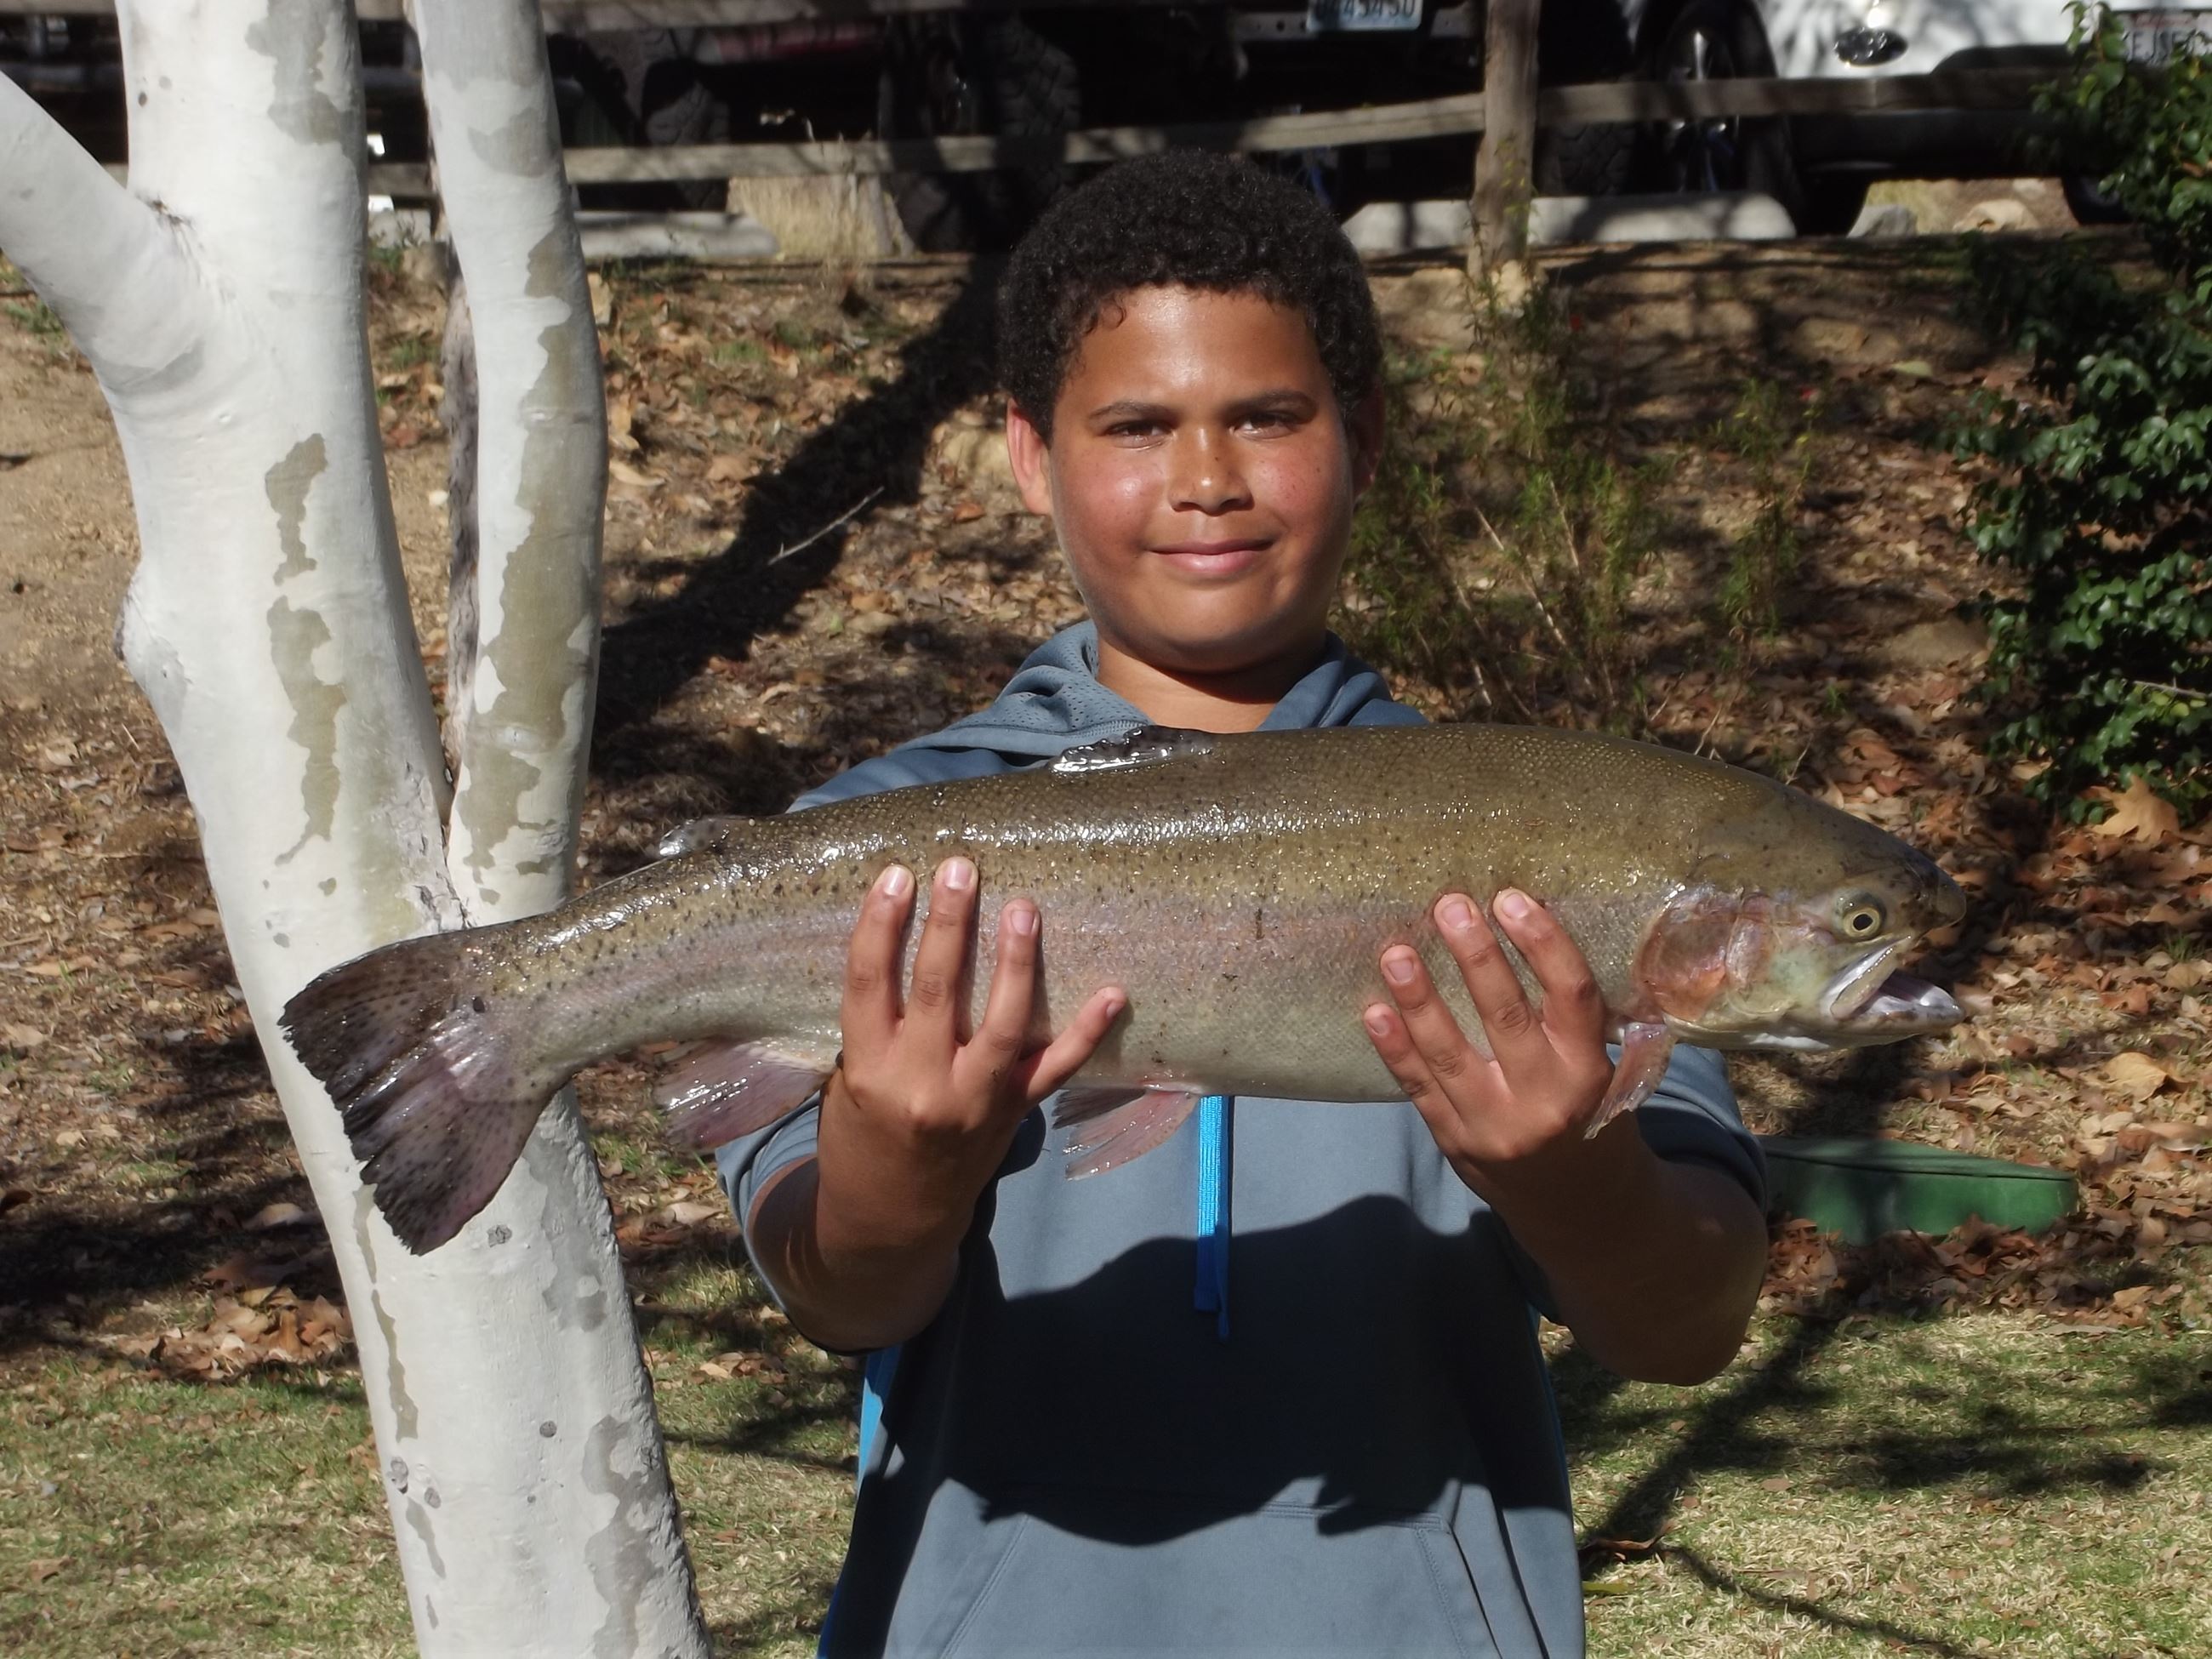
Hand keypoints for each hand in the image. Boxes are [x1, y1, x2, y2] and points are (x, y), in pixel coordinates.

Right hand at [816, 857, 1124, 1255]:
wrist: (889, 1220)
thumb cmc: (859, 1138)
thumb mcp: (846, 1081)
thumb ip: (874, 1025)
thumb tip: (905, 943)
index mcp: (867, 1069)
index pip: (869, 982)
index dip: (881, 926)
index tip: (897, 876)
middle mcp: (921, 1084)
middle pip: (936, 990)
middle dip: (948, 924)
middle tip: (961, 868)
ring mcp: (973, 1100)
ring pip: (1000, 1024)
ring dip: (1014, 963)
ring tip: (1024, 908)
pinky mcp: (1011, 1114)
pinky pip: (1054, 1069)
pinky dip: (1087, 1032)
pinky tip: (1113, 993)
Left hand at [1361, 888, 1620, 1200]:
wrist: (1583, 1212)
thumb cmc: (1592, 1119)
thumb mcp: (1609, 1074)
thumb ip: (1576, 1022)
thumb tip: (1532, 933)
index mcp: (1591, 1072)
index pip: (1571, 996)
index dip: (1543, 944)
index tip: (1512, 899)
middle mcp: (1544, 1099)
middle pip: (1505, 1017)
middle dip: (1476, 957)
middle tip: (1449, 905)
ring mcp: (1494, 1125)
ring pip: (1450, 1054)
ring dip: (1419, 1000)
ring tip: (1395, 952)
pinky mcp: (1456, 1143)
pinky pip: (1421, 1090)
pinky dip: (1396, 1051)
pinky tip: (1375, 1013)